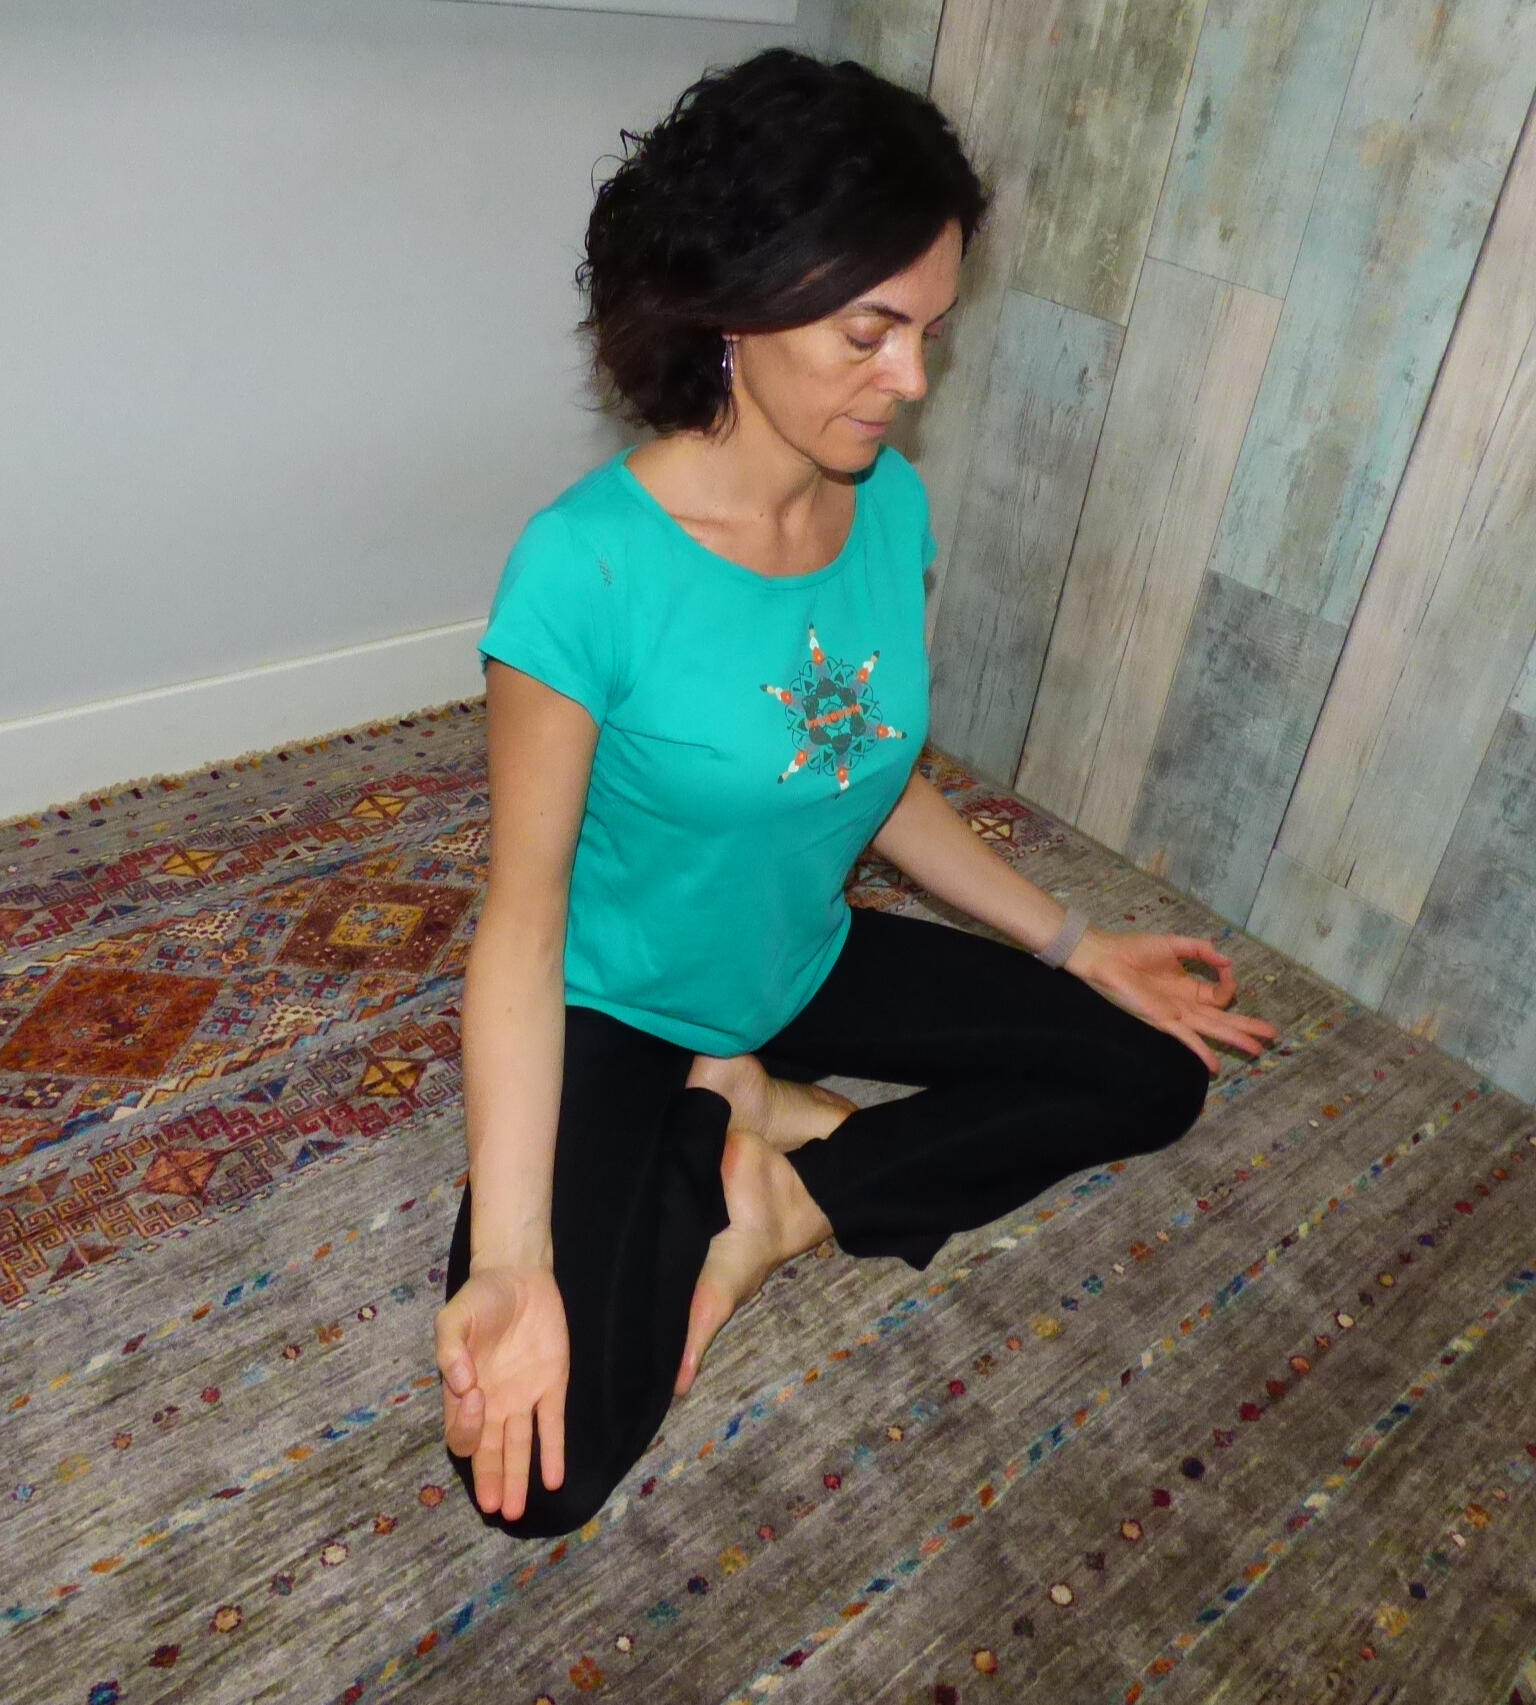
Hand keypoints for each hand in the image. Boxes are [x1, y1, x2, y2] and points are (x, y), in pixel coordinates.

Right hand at [434, 1262, 568, 1521]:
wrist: (519, 1276)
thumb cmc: (481, 1299)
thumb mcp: (455, 1317)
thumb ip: (450, 1348)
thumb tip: (459, 1381)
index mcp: (465, 1393)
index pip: (464, 1431)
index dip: (468, 1428)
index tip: (476, 1399)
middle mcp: (494, 1403)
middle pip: (490, 1452)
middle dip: (490, 1480)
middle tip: (493, 1508)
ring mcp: (524, 1397)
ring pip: (518, 1448)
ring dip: (517, 1478)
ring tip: (514, 1510)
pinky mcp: (552, 1386)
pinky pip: (552, 1425)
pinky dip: (553, 1452)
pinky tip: (554, 1479)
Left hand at [1064, 928, 1279, 1073]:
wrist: (1104, 956)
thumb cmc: (1133, 949)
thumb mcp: (1173, 944)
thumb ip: (1200, 949)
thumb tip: (1227, 959)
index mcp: (1188, 987)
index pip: (1220, 994)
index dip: (1229, 984)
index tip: (1227, 969)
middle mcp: (1184, 1004)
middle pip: (1223, 1018)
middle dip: (1247, 1027)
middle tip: (1272, 1035)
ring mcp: (1174, 1014)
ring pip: (1211, 1030)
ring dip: (1234, 1040)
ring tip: (1258, 1049)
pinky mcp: (1161, 1020)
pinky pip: (1185, 1039)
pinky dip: (1200, 1051)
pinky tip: (1214, 1065)